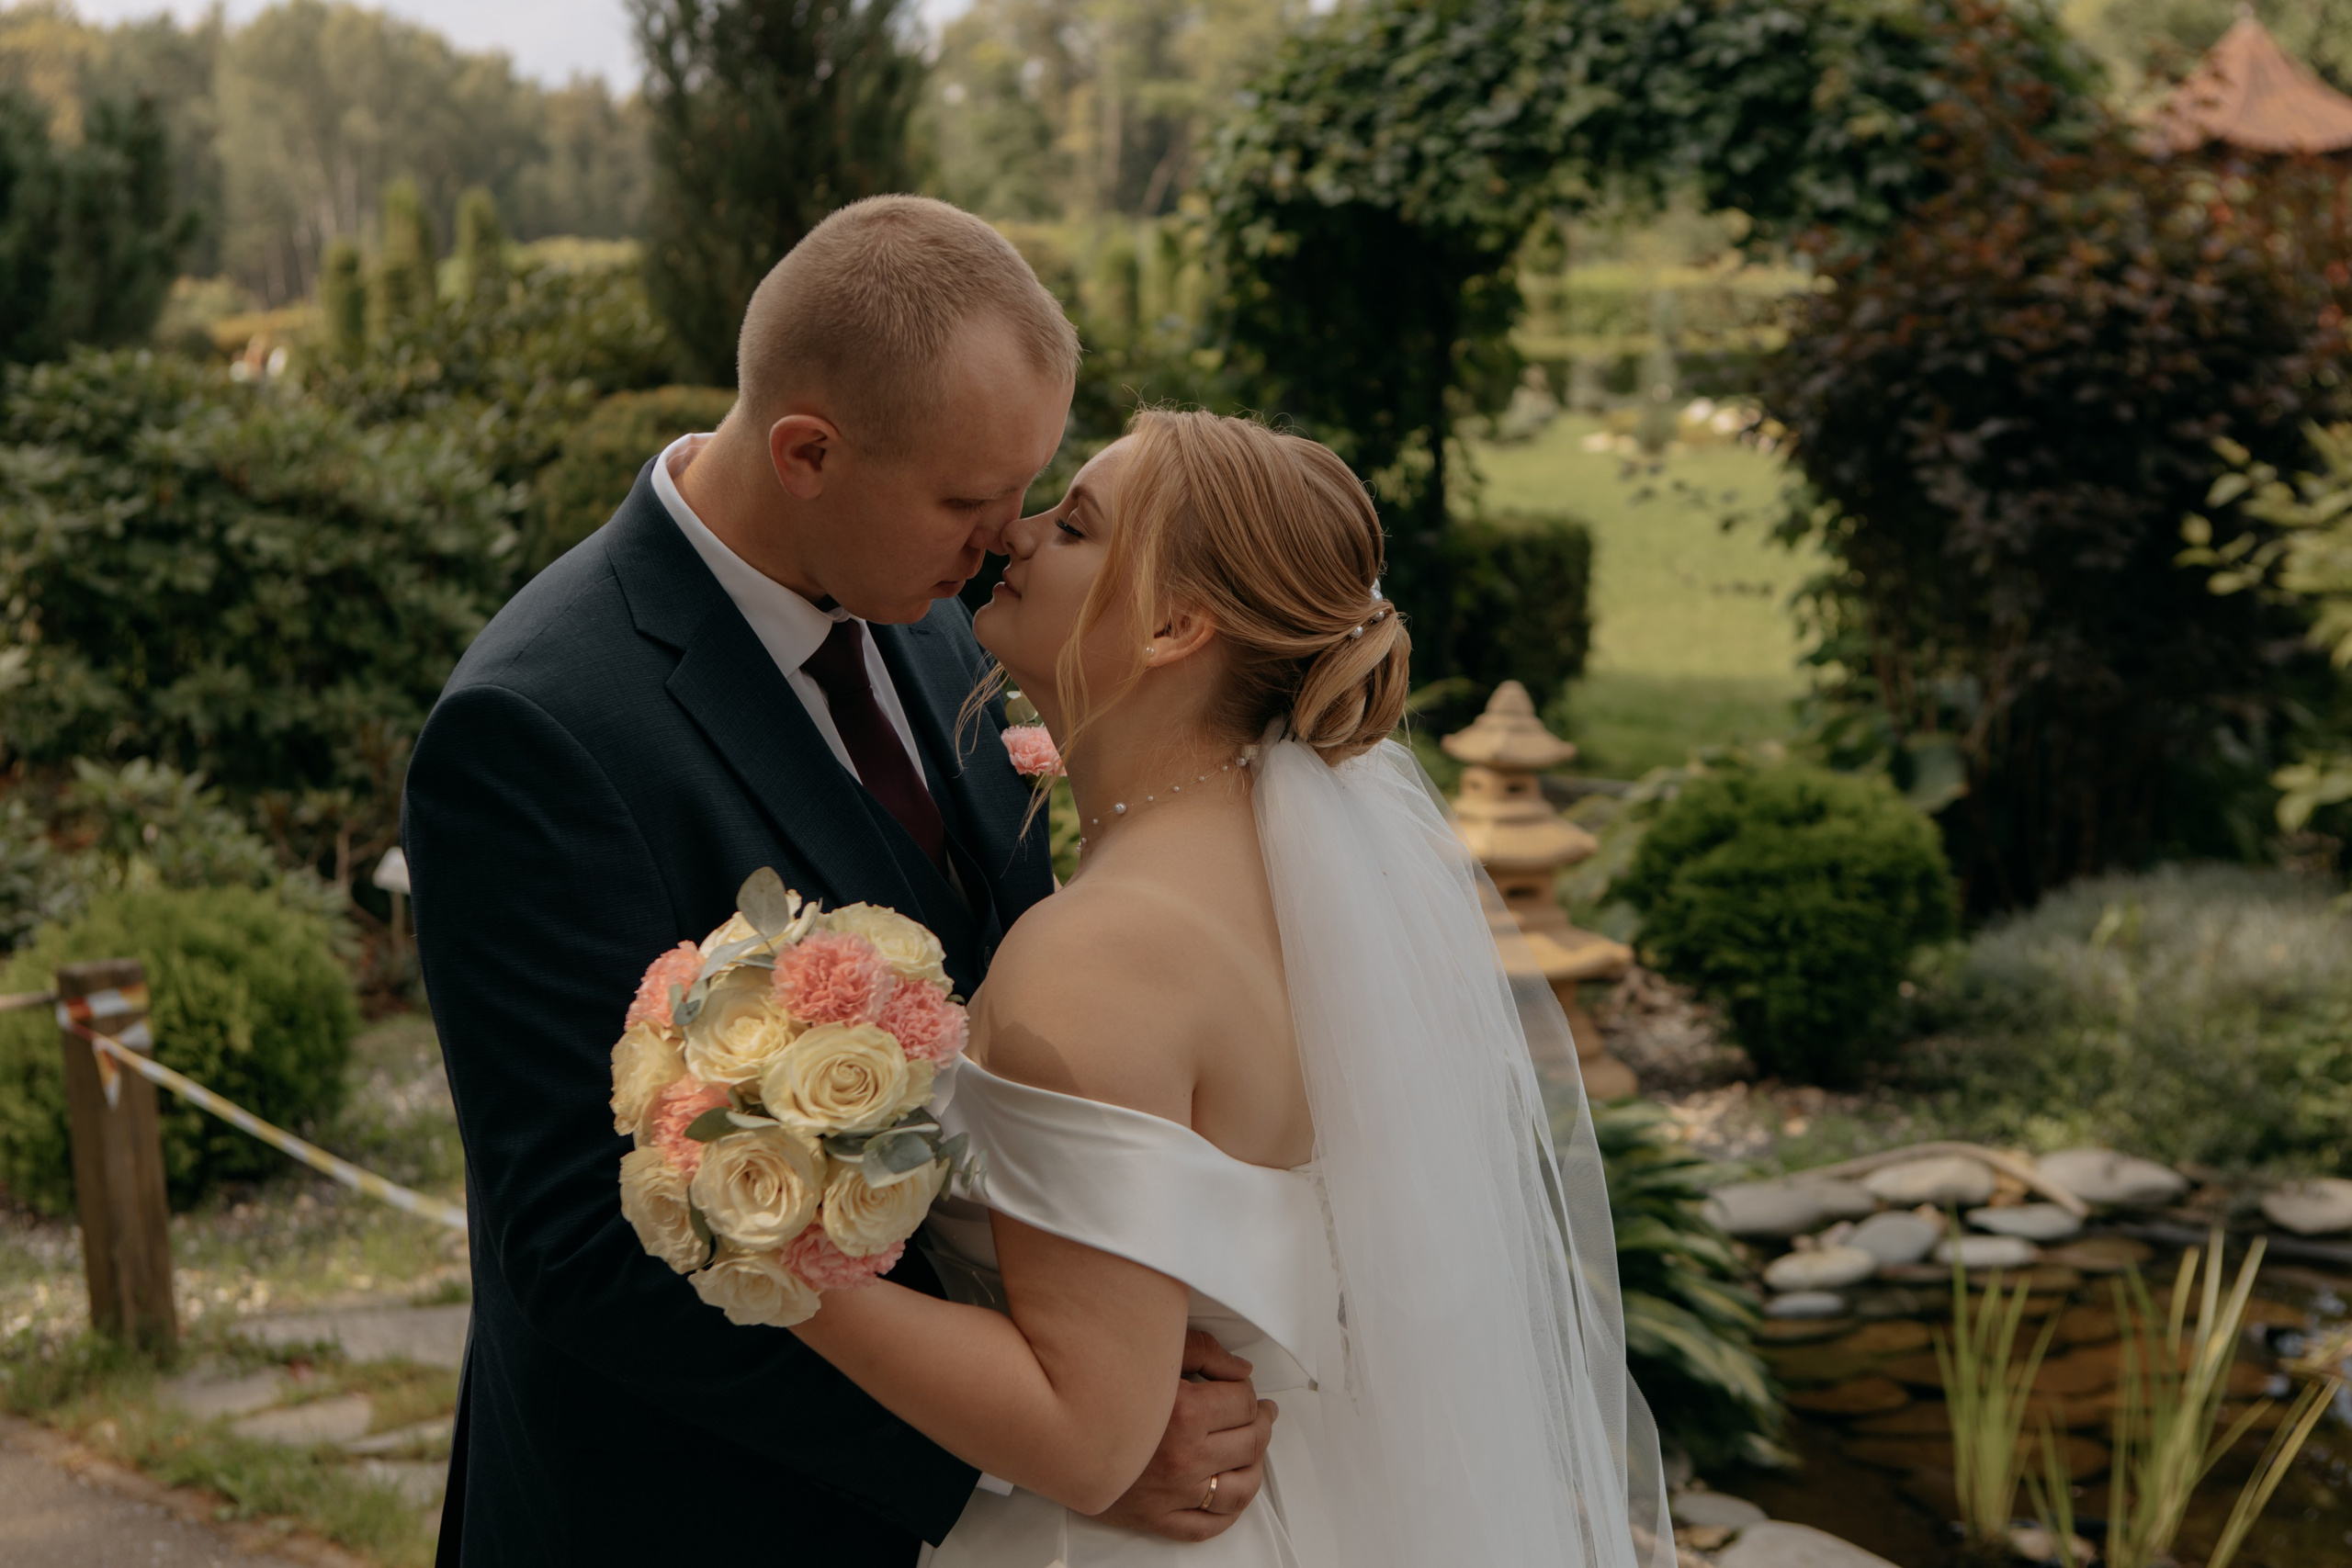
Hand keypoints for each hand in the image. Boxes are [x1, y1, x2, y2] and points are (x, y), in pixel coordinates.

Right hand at [1089, 1329, 1277, 1541]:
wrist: (1051, 1430)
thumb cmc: (1099, 1388)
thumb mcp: (1151, 1352)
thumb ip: (1203, 1352)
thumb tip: (1241, 1371)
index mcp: (1186, 1412)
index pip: (1243, 1403)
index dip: (1248, 1392)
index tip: (1243, 1389)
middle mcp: (1185, 1457)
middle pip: (1250, 1442)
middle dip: (1262, 1424)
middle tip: (1262, 1414)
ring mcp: (1174, 1494)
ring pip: (1241, 1489)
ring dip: (1255, 1467)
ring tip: (1253, 1450)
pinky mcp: (1157, 1519)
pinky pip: (1208, 1526)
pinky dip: (1229, 1514)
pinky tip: (1231, 1494)